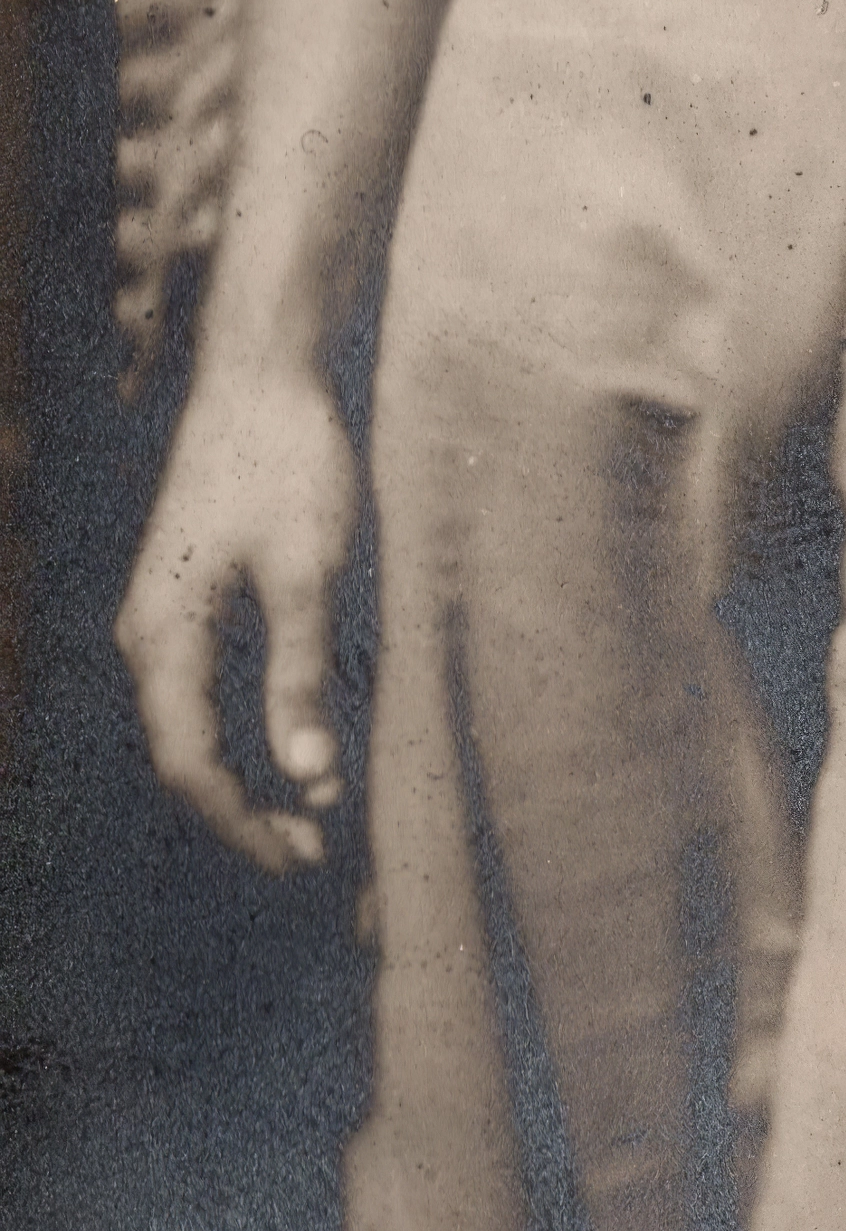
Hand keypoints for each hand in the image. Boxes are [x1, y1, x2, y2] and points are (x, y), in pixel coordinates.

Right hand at [117, 359, 357, 872]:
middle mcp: (148, 633)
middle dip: (243, 809)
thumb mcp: (307, 570)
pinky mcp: (191, 591)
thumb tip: (307, 774)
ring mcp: (165, 612)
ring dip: (246, 772)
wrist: (262, 374)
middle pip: (183, 751)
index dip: (240, 821)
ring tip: (310, 811)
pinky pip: (205, 684)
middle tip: (311, 851)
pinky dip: (246, 723)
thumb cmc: (287, 462)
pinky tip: (294, 736)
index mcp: (163, 636)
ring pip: (193, 720)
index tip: (299, 856)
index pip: (188, 762)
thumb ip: (299, 673)